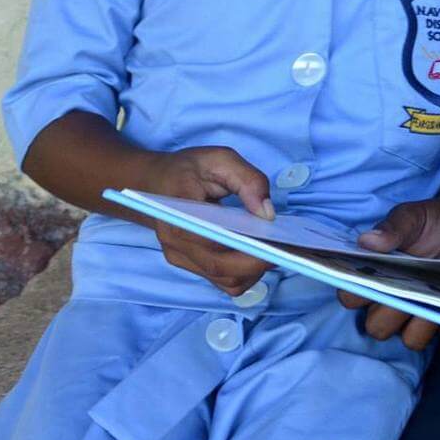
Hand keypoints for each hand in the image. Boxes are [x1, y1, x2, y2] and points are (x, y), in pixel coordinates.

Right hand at [141, 145, 274, 295]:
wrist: (152, 183)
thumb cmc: (187, 170)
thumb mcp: (220, 159)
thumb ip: (248, 180)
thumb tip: (268, 214)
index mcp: (180, 215)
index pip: (215, 244)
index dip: (248, 250)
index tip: (276, 244)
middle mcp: (177, 245)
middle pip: (223, 270)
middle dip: (258, 263)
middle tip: (286, 247)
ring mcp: (181, 259)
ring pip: (224, 281)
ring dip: (253, 270)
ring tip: (274, 248)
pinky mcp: (189, 265)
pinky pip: (221, 280)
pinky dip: (244, 273)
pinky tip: (258, 253)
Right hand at [337, 197, 439, 349]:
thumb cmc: (435, 221)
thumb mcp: (412, 218)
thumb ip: (391, 228)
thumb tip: (366, 241)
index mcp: (376, 277)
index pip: (351, 297)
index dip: (355, 294)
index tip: (369, 279)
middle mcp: (395, 300)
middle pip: (376, 326)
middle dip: (388, 313)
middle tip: (403, 288)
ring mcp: (422, 312)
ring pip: (410, 339)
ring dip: (419, 323)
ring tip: (431, 295)